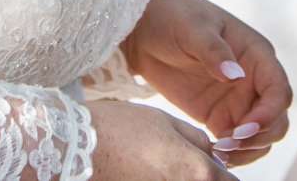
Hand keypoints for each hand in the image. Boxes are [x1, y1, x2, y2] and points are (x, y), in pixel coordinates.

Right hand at [89, 102, 234, 180]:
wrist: (72, 150)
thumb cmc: (119, 129)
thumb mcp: (164, 121)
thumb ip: (196, 139)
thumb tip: (213, 155)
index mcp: (198, 172)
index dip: (223, 175)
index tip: (215, 168)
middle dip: (202, 178)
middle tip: (179, 163)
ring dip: (178, 179)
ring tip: (158, 166)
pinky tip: (143, 172)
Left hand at [120, 0, 290, 166]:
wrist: (143, 28)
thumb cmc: (173, 16)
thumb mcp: (193, 28)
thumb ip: (214, 52)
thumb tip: (235, 75)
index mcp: (256, 55)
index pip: (278, 90)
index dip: (269, 113)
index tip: (244, 128)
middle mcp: (253, 80)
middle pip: (277, 119)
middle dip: (260, 137)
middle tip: (228, 145)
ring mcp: (238, 101)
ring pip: (261, 136)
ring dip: (247, 150)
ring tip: (217, 153)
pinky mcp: (219, 117)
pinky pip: (236, 143)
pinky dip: (231, 154)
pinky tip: (211, 154)